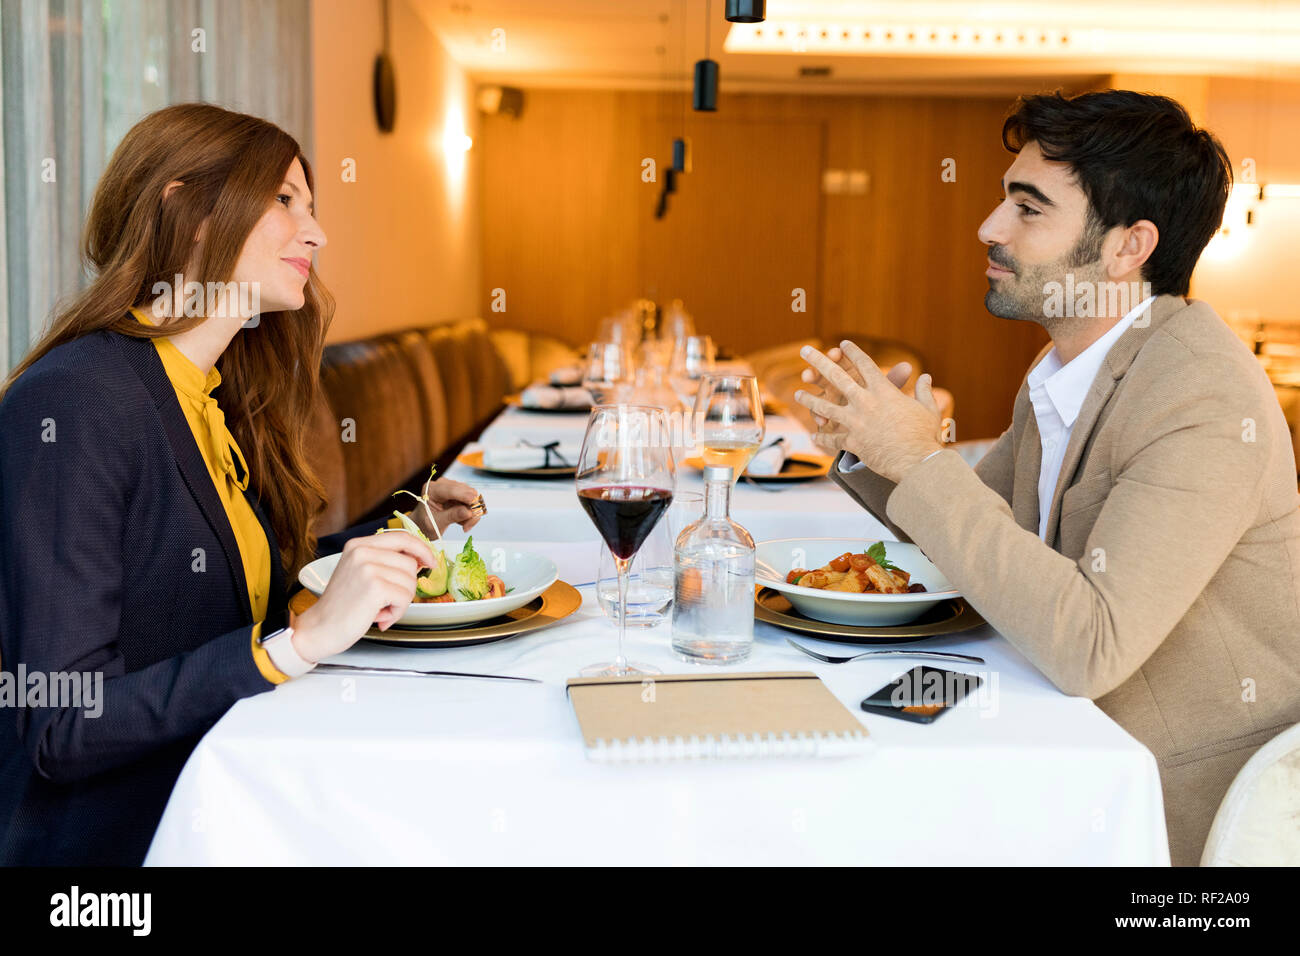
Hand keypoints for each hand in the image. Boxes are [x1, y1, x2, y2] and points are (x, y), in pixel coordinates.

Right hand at [292, 530, 435, 661]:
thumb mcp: (359, 573)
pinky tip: (379, 616)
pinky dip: (397, 612)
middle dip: (406, 587)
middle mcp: (362, 551)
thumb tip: (419, 559)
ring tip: (379, 609)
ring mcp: (368, 568)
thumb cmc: (342, 606)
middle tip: (386, 601)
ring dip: (400, 602)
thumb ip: (384, 561)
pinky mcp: (375, 587)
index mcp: (358, 545)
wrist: (319, 629)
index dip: (421, 549)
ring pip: (411, 582)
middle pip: (410, 563)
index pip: (402, 537)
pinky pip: (405, 598)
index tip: (430, 561)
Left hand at [409, 476, 482, 536]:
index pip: (450, 489)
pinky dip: (471, 513)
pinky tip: (463, 521)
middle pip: (465, 491)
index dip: (462, 494)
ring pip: (472, 496)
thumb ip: (451, 516)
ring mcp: (453, 487)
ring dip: (471, 513)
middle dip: (470, 508)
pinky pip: (473, 501)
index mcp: (432, 490)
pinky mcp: (460, 493)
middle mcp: (443, 485)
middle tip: (467, 526)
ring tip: (463, 525)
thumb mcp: (435, 523)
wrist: (424, 524)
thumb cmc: (425, 523)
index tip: (473, 500)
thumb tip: (468, 512)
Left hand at [794, 340, 944, 482]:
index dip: (853, 353)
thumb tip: (926, 377)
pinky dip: (823, 437)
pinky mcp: (852, 442)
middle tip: (805, 350)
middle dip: (818, 362)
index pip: (865, 365)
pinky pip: (833, 439)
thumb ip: (924, 391)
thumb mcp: (928, 409)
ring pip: (825, 407)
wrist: (916, 462)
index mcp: (884, 391)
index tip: (842, 344)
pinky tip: (814, 435)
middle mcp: (865, 402)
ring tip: (797, 394)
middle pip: (836, 377)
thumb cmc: (925, 435)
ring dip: (809, 399)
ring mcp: (856, 422)